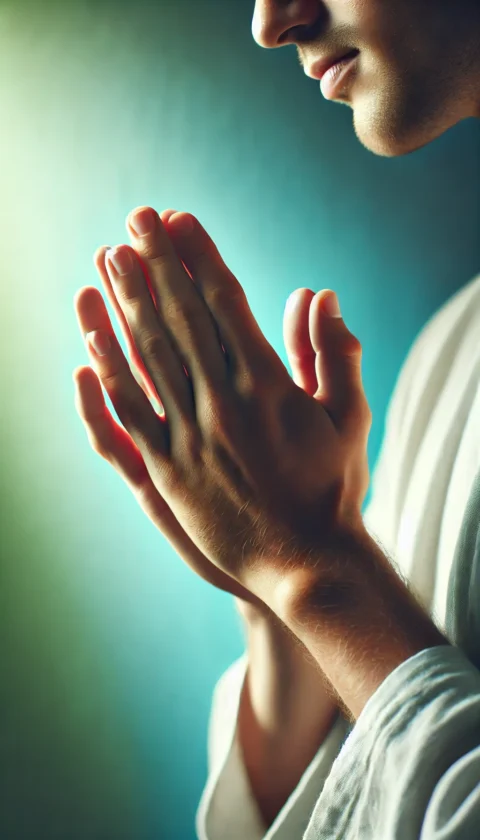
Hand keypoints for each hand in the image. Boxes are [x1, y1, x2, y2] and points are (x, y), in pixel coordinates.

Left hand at [73, 207, 370, 606]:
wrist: (305, 562)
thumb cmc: (333, 487)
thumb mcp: (349, 417)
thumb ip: (334, 354)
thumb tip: (321, 296)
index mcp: (268, 384)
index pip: (225, 303)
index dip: (199, 257)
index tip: (180, 220)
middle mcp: (222, 403)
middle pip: (180, 319)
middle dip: (156, 263)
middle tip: (134, 218)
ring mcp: (190, 438)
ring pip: (148, 358)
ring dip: (124, 305)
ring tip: (106, 260)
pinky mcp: (167, 473)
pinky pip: (128, 417)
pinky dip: (107, 377)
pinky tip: (89, 342)